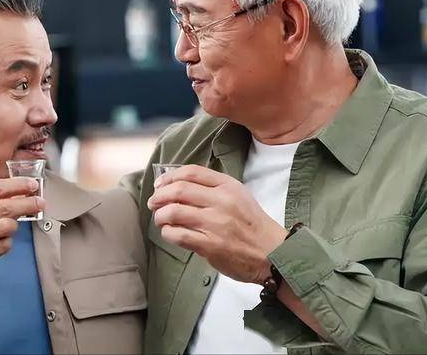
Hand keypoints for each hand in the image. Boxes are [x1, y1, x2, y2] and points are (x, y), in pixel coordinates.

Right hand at [0, 177, 44, 290]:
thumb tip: (14, 193)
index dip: (17, 185)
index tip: (32, 185)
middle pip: (6, 206)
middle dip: (28, 203)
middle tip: (40, 202)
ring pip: (7, 226)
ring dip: (14, 226)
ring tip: (7, 228)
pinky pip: (3, 246)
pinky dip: (6, 243)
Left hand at [147, 165, 287, 284]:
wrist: (273, 253)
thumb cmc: (252, 224)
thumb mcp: (238, 195)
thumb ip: (212, 187)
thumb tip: (176, 184)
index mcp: (228, 186)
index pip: (192, 172)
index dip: (170, 177)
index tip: (160, 184)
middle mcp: (221, 202)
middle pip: (178, 190)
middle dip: (159, 196)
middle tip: (154, 202)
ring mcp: (215, 224)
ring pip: (174, 212)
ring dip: (160, 216)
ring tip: (160, 219)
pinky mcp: (210, 246)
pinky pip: (178, 235)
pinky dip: (167, 233)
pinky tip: (169, 233)